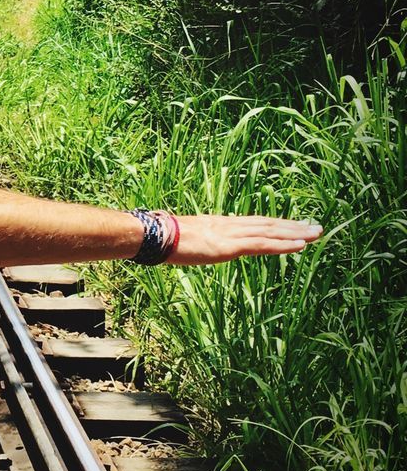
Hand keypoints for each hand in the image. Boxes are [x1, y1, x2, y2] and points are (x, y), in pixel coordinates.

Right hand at [167, 214, 321, 264]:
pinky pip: (262, 245)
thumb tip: (199, 247)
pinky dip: (283, 244)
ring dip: (295, 233)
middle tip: (316, 227)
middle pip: (268, 224)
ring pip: (270, 232)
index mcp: (220, 225)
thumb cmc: (165, 240)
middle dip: (293, 226)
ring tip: (315, 233)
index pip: (255, 223)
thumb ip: (199, 243)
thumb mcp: (187, 241)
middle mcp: (230, 225)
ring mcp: (231, 234)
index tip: (295, 226)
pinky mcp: (230, 246)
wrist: (155, 236)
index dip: (276, 224)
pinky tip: (300, 246)